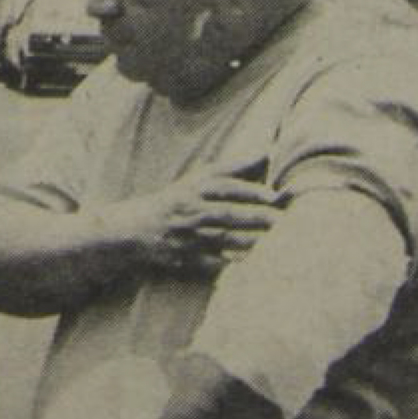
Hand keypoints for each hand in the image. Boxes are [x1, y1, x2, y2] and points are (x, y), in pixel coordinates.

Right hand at [102, 166, 279, 274]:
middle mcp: (191, 211)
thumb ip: (233, 168)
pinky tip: (255, 266)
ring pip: (224, 240)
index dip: (250, 192)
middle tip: (284, 221)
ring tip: (279, 243)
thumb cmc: (175, 202)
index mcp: (196, 189)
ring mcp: (188, 237)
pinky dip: (233, 266)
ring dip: (251, 242)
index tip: (274, 197)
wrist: (133, 232)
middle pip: (228, 214)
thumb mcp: (197, 180)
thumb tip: (267, 152)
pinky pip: (214, 265)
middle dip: (256, 218)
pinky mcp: (185, 261)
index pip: (226, 187)